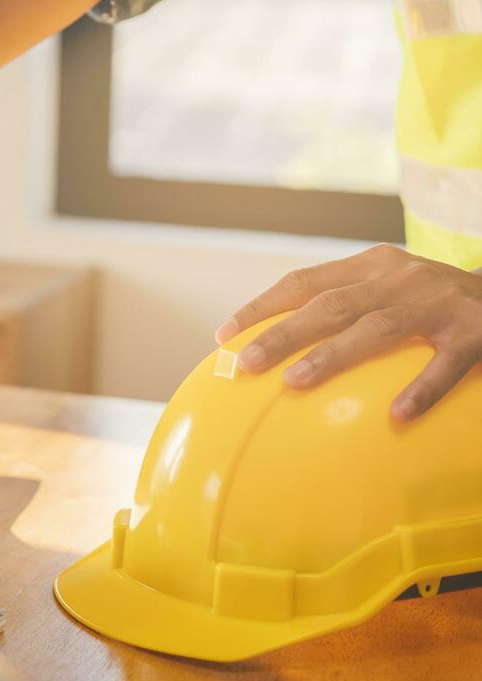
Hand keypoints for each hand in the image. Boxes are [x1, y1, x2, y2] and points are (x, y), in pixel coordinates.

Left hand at [216, 244, 481, 420]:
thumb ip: (347, 304)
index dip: (262, 306)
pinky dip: (421, 389)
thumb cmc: (439, 301)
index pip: (304, 282)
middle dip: (282, 334)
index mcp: (373, 265)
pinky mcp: (477, 333)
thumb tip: (280, 345)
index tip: (224, 334)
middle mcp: (400, 278)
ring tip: (295, 383)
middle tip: (245, 364)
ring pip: (377, 329)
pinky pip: (447, 365)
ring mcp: (439, 304)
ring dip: (333, 356)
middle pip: (330, 305)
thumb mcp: (391, 287)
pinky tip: (397, 416)